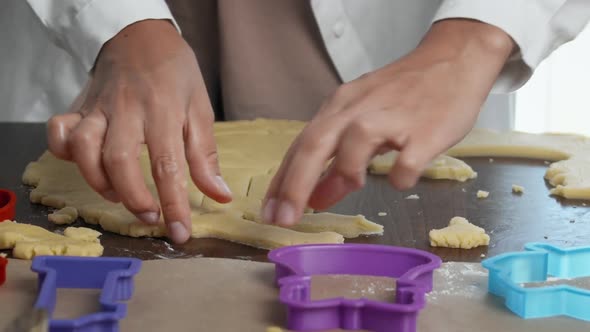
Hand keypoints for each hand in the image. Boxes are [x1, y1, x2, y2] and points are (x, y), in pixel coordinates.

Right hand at [46, 19, 231, 242]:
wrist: (141, 34)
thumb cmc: (176, 74)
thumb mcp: (200, 109)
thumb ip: (206, 155)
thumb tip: (220, 196)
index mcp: (164, 111)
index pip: (167, 165)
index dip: (174, 204)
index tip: (180, 234)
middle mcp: (128, 110)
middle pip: (119, 162)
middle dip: (134, 198)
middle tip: (150, 216)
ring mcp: (99, 107)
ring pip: (84, 150)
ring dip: (99, 182)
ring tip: (121, 195)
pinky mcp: (79, 106)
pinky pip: (59, 131)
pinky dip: (63, 153)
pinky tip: (85, 165)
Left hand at [262, 19, 514, 225]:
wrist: (453, 61)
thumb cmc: (404, 95)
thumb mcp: (363, 121)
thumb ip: (338, 159)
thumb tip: (315, 197)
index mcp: (339, 107)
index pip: (301, 145)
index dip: (282, 180)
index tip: (269, 211)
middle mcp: (358, 108)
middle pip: (316, 144)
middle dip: (294, 185)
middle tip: (282, 219)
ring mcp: (391, 117)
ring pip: (355, 144)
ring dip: (345, 174)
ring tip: (351, 187)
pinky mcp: (425, 130)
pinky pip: (407, 161)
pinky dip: (399, 176)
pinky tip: (400, 179)